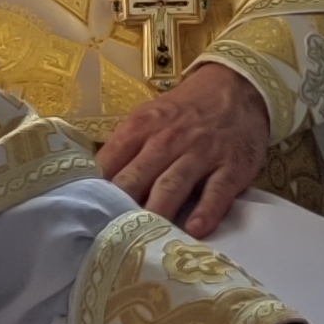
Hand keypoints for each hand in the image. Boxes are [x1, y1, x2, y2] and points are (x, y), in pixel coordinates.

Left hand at [96, 55, 272, 236]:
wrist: (238, 87)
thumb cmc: (185, 110)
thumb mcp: (149, 117)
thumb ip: (125, 148)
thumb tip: (95, 185)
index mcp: (141, 126)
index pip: (109, 162)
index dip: (94, 190)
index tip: (85, 215)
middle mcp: (168, 140)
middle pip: (136, 177)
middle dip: (120, 206)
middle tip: (106, 235)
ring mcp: (201, 153)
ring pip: (172, 186)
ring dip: (157, 211)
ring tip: (144, 237)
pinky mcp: (232, 167)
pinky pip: (217, 191)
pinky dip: (206, 211)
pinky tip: (194, 230)